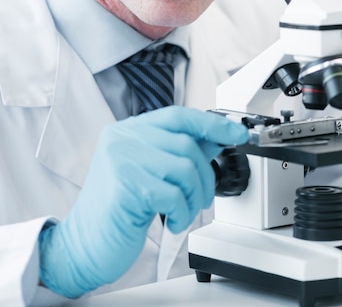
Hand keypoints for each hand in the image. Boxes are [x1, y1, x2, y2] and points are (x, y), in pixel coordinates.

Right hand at [38, 106, 248, 297]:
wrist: (84, 246)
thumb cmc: (118, 210)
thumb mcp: (150, 173)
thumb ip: (180, 152)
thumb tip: (218, 137)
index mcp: (128, 130)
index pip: (178, 115)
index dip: (212, 123)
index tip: (236, 133)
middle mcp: (122, 138)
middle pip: (187, 143)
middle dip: (204, 176)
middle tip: (200, 198)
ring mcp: (122, 159)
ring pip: (185, 168)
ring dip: (195, 197)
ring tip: (183, 211)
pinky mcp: (126, 186)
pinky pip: (175, 194)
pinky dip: (183, 213)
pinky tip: (172, 221)